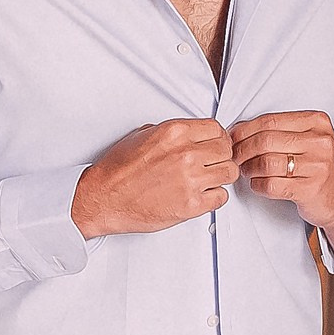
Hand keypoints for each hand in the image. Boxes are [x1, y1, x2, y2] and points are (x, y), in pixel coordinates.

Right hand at [71, 119, 235, 237]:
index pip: (216, 129)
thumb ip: (172, 133)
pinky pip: (221, 197)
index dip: (218, 138)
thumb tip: (192, 135)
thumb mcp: (142, 135)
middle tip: (213, 163)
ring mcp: (190, 180)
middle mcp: (186, 154)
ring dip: (221, 176)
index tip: (215, 145)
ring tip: (208, 180)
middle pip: (227, 150)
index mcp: (175, 133)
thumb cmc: (118, 170)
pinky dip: (215, 197)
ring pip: (229, 172)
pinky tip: (202, 195)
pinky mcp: (190, 205)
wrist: (104, 198)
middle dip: (222, 156)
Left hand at [231, 111, 333, 258]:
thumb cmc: (318, 166)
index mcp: (317, 122)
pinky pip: (271, 185)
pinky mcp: (310, 189)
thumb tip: (239, 130)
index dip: (244, 130)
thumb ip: (280, 131)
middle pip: (265, 141)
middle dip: (242, 150)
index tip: (232, 138)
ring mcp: (317, 166)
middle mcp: (319, 141)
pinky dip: (258, 185)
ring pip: (266, 163)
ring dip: (249, 168)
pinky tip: (258, 184)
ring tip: (246, 171)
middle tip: (235, 158)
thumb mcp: (308, 139)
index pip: (270, 120)